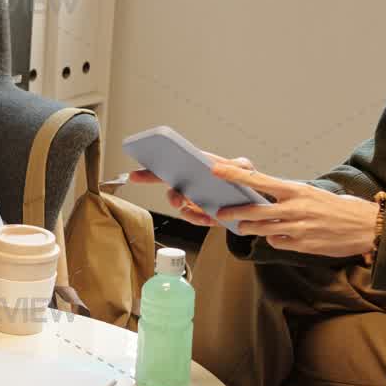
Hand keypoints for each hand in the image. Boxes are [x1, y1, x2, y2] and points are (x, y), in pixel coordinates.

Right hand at [128, 152, 256, 229]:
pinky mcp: (203, 214)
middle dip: (173, 198)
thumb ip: (239, 165)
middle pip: (172, 191)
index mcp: (194, 168)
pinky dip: (202, 220)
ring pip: (184, 209)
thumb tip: (236, 165)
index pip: (168, 168)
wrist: (252, 203)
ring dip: (190, 214)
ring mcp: (195, 201)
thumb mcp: (244, 169)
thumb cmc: (244, 180)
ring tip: (204, 215)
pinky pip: (197, 219)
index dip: (149, 172)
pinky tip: (212, 219)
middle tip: (178, 202)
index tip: (134, 175)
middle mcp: (191, 185)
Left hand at [206, 164, 381, 257]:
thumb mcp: (312, 194)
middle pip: (253, 212)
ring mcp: (297, 229)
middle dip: (234, 213)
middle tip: (221, 212)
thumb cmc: (338, 208)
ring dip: (249, 228)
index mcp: (297, 191)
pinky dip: (273, 239)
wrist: (367, 228)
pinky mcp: (301, 246)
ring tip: (243, 226)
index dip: (235, 176)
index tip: (216, 170)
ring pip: (261, 230)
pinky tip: (279, 236)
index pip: (259, 181)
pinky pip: (276, 242)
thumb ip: (288, 197)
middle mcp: (295, 209)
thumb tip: (264, 198)